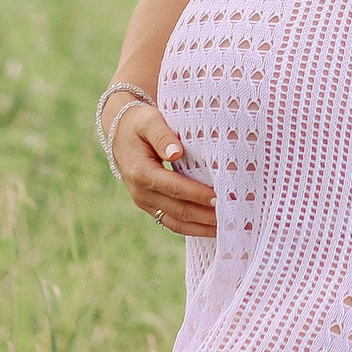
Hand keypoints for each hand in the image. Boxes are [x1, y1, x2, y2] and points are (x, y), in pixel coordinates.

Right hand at [108, 98, 216, 237]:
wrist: (119, 132)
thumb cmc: (139, 123)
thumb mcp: (149, 121)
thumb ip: (163, 136)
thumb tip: (177, 153)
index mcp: (142, 173)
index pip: (175, 188)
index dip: (198, 194)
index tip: (220, 197)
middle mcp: (141, 193)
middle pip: (179, 210)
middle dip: (205, 215)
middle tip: (232, 216)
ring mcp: (145, 202)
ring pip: (176, 222)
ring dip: (201, 227)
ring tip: (226, 228)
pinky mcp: (150, 206)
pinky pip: (171, 222)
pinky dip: (192, 228)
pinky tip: (210, 229)